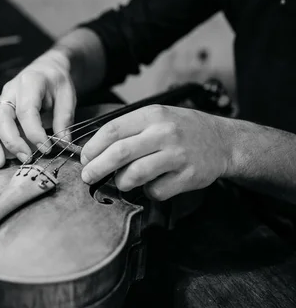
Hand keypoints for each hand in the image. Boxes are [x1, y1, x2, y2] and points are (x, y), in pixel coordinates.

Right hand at [0, 49, 76, 167]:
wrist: (46, 69)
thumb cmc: (57, 82)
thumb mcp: (67, 96)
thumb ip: (64, 119)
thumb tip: (63, 143)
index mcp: (30, 82)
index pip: (27, 111)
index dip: (35, 133)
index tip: (46, 149)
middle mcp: (10, 90)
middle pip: (2, 116)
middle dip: (11, 141)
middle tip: (26, 159)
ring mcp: (1, 99)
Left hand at [80, 105, 231, 200]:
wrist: (222, 141)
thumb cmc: (182, 129)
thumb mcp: (158, 117)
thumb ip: (130, 129)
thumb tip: (95, 149)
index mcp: (153, 115)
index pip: (112, 130)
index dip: (93, 147)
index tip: (85, 158)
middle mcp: (164, 133)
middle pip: (120, 153)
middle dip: (97, 168)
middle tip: (88, 176)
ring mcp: (177, 155)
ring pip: (136, 175)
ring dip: (122, 182)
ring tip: (122, 182)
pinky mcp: (188, 176)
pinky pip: (157, 191)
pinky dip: (148, 192)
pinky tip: (152, 184)